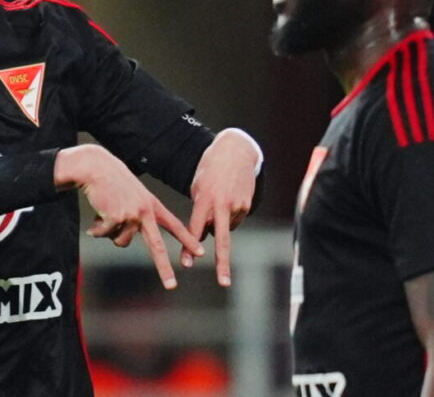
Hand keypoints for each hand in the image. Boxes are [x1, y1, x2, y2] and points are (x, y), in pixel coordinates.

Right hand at [55, 145, 203, 289]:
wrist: (96, 168)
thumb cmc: (111, 182)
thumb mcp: (131, 197)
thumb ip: (135, 217)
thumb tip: (123, 242)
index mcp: (152, 205)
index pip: (174, 225)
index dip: (187, 239)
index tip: (200, 252)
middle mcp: (145, 211)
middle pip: (157, 246)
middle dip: (163, 268)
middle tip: (171, 286)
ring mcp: (132, 215)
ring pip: (121, 241)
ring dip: (110, 232)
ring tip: (106, 213)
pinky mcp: (117, 217)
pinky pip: (105, 235)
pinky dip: (97, 229)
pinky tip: (96, 214)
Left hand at [182, 128, 259, 286]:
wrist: (235, 151)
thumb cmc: (209, 170)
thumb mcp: (199, 186)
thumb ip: (200, 210)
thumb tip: (206, 234)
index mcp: (205, 199)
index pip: (196, 228)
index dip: (189, 247)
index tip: (185, 264)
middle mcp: (222, 204)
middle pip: (221, 239)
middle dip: (222, 263)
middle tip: (223, 282)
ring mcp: (237, 205)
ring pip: (225, 228)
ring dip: (219, 224)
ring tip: (217, 202)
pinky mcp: (247, 205)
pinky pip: (234, 220)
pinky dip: (228, 217)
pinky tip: (227, 200)